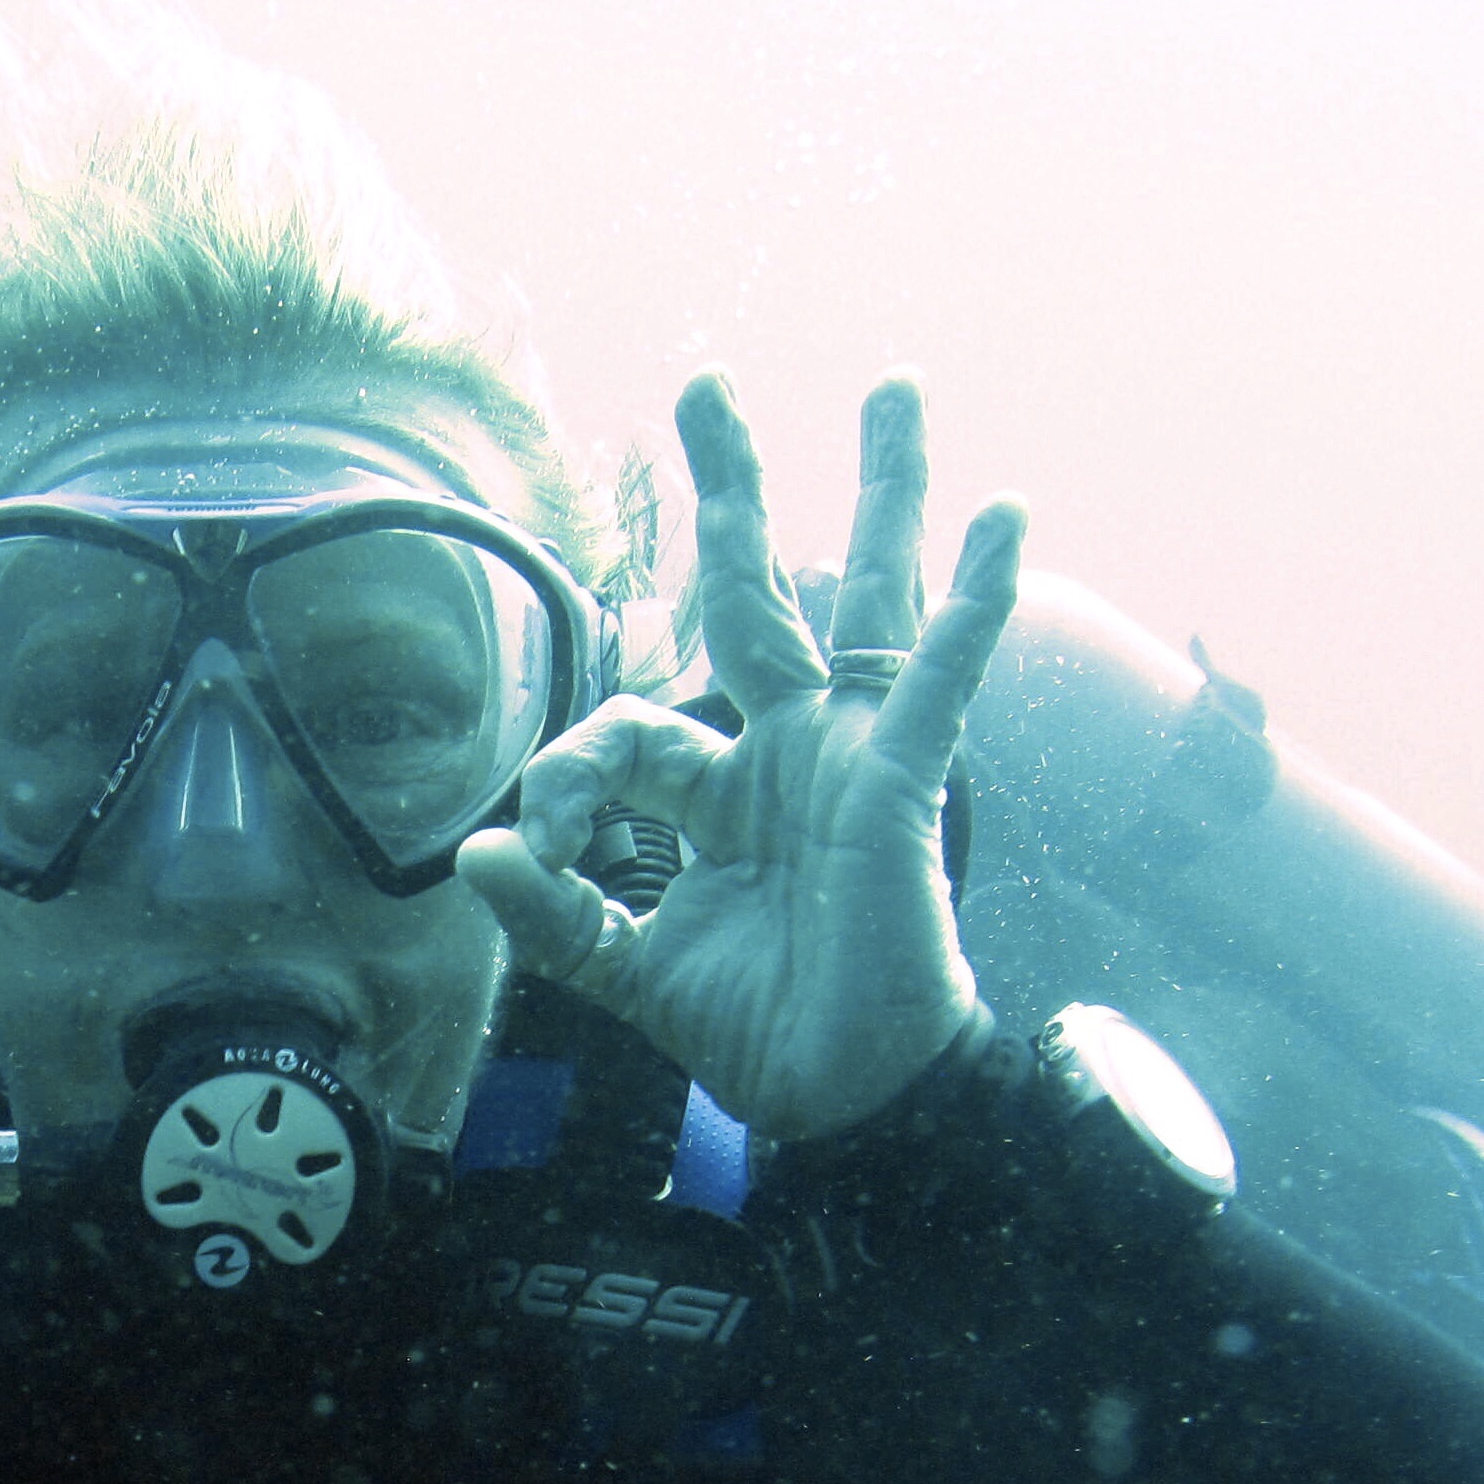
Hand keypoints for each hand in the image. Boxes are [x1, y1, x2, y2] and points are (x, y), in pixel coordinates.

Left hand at [455, 375, 1023, 1139]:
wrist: (845, 1097)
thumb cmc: (758, 1030)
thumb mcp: (628, 971)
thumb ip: (556, 915)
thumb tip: (478, 853)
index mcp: (719, 790)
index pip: (627, 731)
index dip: (572, 777)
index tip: (541, 851)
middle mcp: (787, 751)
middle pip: (753, 594)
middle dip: (730, 493)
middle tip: (704, 386)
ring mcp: (851, 756)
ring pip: (864, 599)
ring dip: (880, 494)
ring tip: (893, 388)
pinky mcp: (900, 783)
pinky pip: (939, 678)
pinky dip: (975, 604)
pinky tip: (1005, 523)